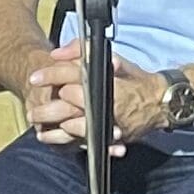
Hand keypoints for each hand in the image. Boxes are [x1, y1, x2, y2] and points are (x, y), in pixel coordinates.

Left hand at [22, 53, 163, 150]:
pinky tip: (55, 139)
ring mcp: (109, 124)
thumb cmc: (136, 80)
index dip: (52, 76)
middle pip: (69, 107)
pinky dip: (69, 141)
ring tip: (39, 127)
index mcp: (106, 83)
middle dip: (47, 108)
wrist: (160, 103)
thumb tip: (58, 53)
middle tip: (32, 109)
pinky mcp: (111, 137)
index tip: (35, 77)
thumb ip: (83, 51)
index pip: (73, 78)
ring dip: (54, 129)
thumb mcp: (113, 58)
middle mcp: (107, 105)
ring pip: (75, 128)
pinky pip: (87, 142)